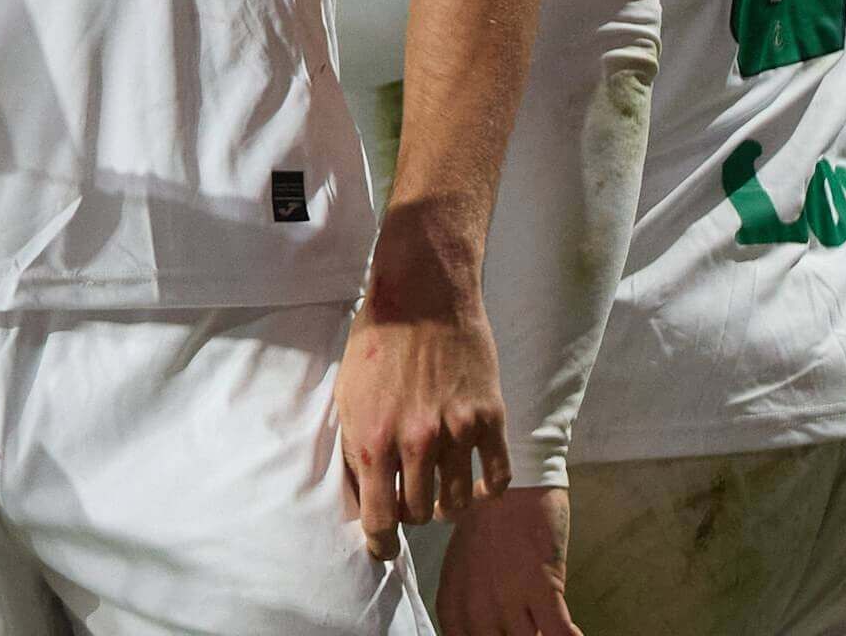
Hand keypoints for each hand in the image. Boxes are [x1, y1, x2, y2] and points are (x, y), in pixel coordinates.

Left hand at [338, 261, 511, 558]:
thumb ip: (357, 447)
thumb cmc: (376, 343)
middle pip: (419, 515)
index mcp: (373, 439)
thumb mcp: (348, 396)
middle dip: (412, 514)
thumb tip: (363, 494)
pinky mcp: (489, 419)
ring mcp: (456, 433)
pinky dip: (488, 490)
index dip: (381, 544)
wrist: (421, 296)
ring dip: (447, 505)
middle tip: (410, 501)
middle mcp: (415, 443)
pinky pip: (497, 478)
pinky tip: (478, 485)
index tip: (383, 549)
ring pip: (458, 503)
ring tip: (441, 494)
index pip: (380, 520)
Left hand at [436, 486, 578, 635]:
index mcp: (453, 595)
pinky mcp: (541, 586)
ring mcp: (508, 596)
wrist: (517, 480)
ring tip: (547, 627)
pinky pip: (558, 633)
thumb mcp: (464, 557)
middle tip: (530, 628)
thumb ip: (466, 592)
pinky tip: (574, 634)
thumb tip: (478, 616)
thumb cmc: (492, 515)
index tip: (502, 634)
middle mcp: (476, 602)